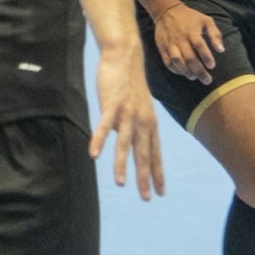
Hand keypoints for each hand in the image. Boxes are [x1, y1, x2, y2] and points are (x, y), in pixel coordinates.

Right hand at [90, 45, 162, 199]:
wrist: (125, 57)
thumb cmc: (128, 83)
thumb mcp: (136, 107)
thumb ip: (131, 125)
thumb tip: (124, 141)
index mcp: (149, 124)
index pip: (155, 154)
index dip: (158, 174)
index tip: (161, 192)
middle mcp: (142, 122)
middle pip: (144, 154)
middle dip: (145, 177)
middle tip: (146, 197)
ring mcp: (127, 114)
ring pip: (125, 144)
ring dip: (122, 165)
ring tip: (120, 183)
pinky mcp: (111, 105)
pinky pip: (104, 127)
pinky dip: (99, 140)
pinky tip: (94, 155)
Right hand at [152, 2, 224, 83]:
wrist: (166, 11)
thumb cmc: (190, 17)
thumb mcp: (206, 20)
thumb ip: (215, 35)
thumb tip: (221, 50)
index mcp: (192, 31)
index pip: (199, 45)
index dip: (206, 57)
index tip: (212, 66)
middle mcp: (180, 38)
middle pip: (189, 57)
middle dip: (199, 71)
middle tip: (207, 80)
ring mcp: (170, 43)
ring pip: (177, 61)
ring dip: (186, 72)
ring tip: (194, 77)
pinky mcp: (162, 47)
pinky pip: (167, 61)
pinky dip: (175, 70)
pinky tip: (182, 73)